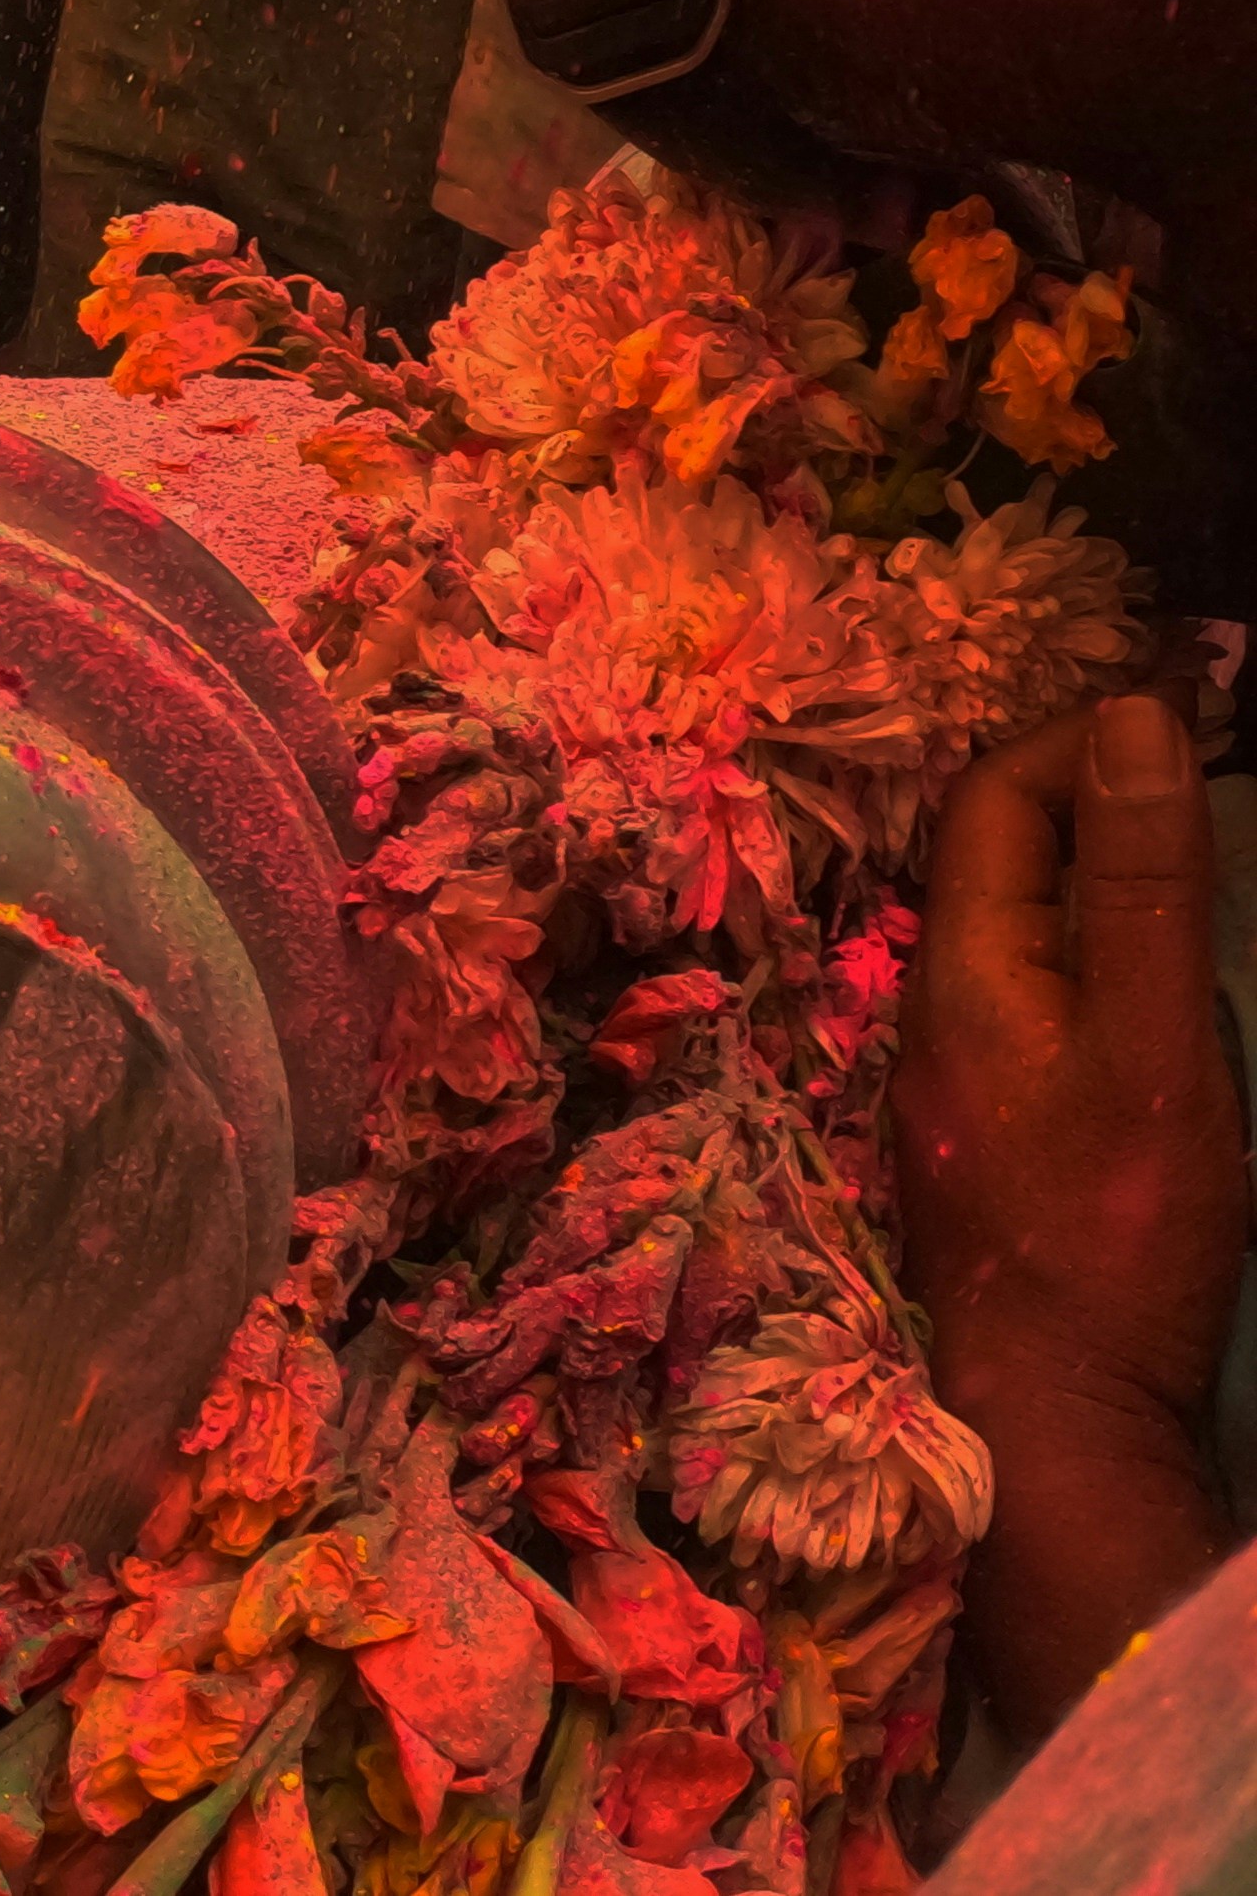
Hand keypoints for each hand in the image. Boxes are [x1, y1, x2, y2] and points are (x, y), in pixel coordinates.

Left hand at [898, 696, 1246, 1724]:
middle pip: (999, 863)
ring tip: (1184, 856)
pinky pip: (1036, 1006)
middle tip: (1189, 770)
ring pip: (1018, 937)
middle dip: (1084, 798)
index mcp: (962, 971)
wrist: (1056, 1411)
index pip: (996, 803)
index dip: (1076, 742)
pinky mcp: (993, 1140)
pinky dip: (1095, 961)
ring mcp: (959, 1081)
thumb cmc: (1113, 1230)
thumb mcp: (1156, 1045)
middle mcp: (938, 1012)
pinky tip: (1152, 987)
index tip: (1174, 715)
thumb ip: (1144, 887)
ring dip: (1093, 881)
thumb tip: (1132, 723)